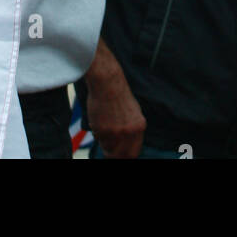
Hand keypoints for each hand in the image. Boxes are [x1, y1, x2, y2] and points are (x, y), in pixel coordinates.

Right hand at [85, 37, 146, 158]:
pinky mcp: (103, 129)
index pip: (133, 153)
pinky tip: (98, 118)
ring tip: (102, 124)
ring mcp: (116, 132)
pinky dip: (96, 133)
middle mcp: (130, 132)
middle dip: (114, 155)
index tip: (118, 154)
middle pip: (122, 156)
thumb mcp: (133, 111)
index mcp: (139, 126)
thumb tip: (129, 145)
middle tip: (108, 150)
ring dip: (104, 140)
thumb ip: (132, 128)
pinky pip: (98, 139)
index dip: (125, 155)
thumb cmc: (117, 93)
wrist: (107, 80)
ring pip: (108, 147)